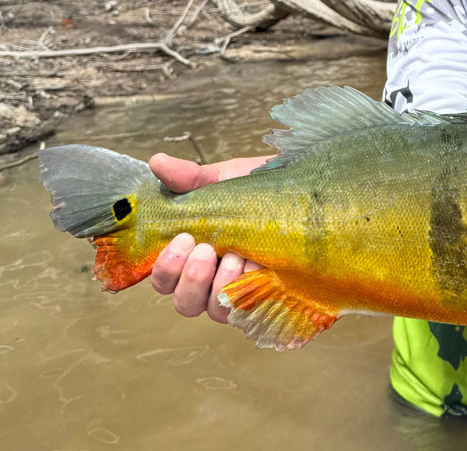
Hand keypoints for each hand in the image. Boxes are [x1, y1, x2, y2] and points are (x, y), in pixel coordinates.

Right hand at [149, 153, 269, 322]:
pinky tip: (258, 267)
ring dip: (220, 286)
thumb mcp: (222, 180)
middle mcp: (212, 280)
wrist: (301, 190)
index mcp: (192, 255)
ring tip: (234, 256)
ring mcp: (240, 292)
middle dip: (190, 280)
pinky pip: (250, 310)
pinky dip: (250, 292)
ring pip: (215, 311)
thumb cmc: (257, 188)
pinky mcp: (268, 298)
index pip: (164, 280)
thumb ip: (189, 178)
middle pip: (185, 303)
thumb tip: (157, 162)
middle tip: (206, 250)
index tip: (182, 239)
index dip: (165, 268)